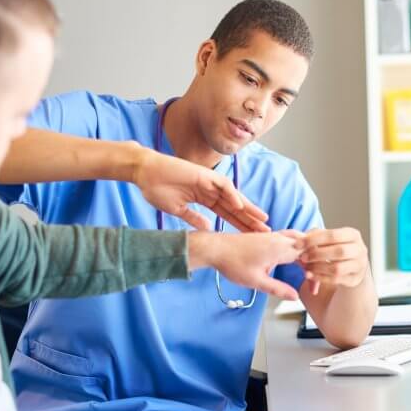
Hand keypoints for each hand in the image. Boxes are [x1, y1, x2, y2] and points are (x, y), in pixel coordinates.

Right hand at [133, 146, 269, 231]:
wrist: (145, 173)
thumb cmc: (157, 189)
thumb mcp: (178, 210)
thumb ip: (194, 218)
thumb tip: (208, 228)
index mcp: (204, 199)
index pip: (226, 214)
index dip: (239, 225)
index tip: (252, 237)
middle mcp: (210, 190)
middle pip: (234, 207)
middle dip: (249, 219)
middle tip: (265, 231)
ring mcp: (208, 182)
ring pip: (233, 196)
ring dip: (248, 207)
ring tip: (261, 219)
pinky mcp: (204, 174)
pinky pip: (222, 184)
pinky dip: (232, 195)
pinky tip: (240, 206)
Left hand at [188, 231, 304, 300]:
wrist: (216, 248)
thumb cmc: (233, 263)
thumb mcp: (256, 281)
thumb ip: (277, 289)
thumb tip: (295, 296)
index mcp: (280, 248)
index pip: (308, 258)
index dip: (315, 272)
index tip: (314, 287)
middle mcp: (279, 238)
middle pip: (307, 246)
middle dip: (315, 261)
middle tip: (315, 279)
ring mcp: (273, 235)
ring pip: (299, 240)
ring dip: (307, 252)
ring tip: (309, 268)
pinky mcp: (267, 236)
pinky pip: (289, 238)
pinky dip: (297, 247)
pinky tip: (294, 257)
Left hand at [299, 228, 368, 293]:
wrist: (352, 266)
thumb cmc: (337, 249)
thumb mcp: (329, 239)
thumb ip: (316, 236)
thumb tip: (299, 239)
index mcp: (352, 235)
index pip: (332, 235)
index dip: (313, 239)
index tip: (298, 244)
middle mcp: (359, 249)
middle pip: (338, 251)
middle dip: (317, 254)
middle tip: (302, 257)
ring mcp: (359, 266)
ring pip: (337, 268)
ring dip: (318, 268)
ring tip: (306, 267)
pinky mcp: (354, 279)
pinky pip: (336, 280)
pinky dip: (320, 278)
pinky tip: (310, 275)